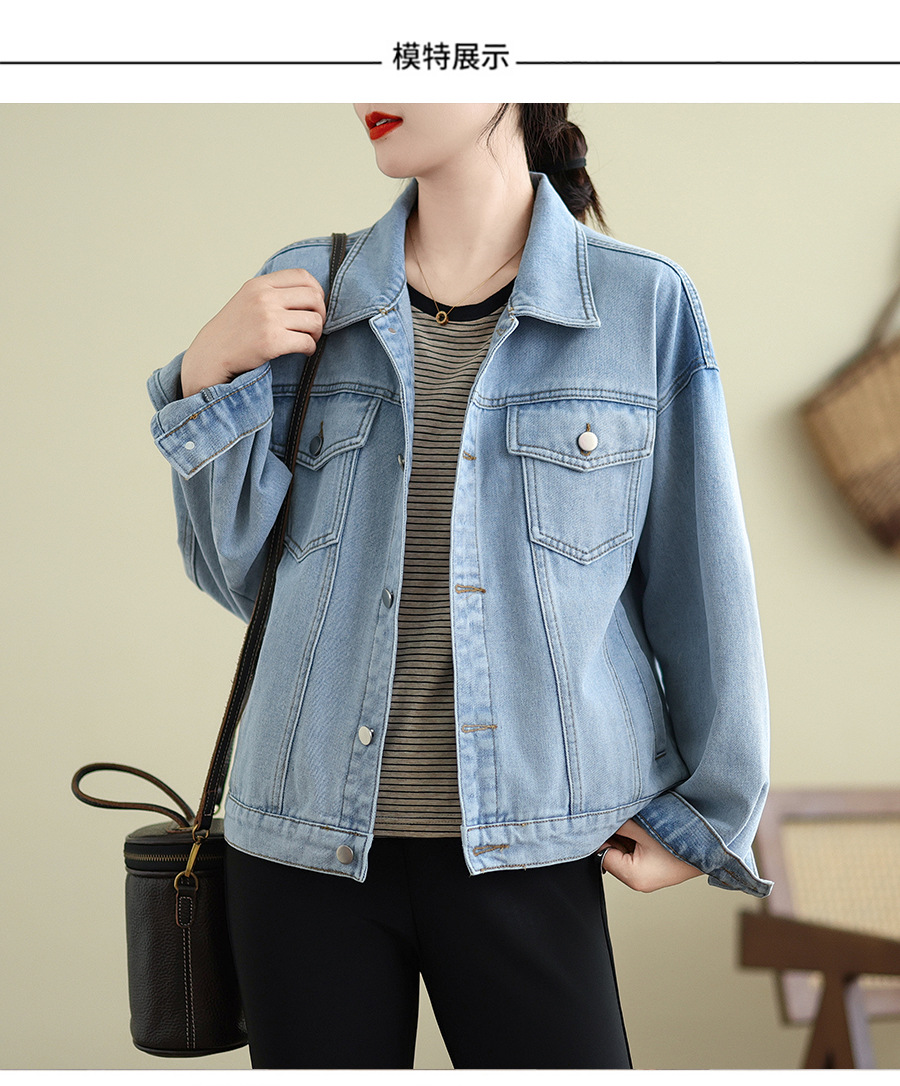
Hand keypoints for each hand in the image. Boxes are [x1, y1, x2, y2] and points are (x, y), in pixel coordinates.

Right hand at [180, 268, 326, 397]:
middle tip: (314, 326)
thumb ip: (273, 292)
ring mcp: (268, 319)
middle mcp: (264, 298)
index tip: (314, 306)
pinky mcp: (272, 341)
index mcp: (260, 285)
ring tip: (308, 339)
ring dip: (316, 333)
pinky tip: (304, 351)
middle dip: (321, 314)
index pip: (302, 276)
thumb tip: (312, 293)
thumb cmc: (234, 330)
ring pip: (314, 321)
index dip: (316, 291)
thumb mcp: (248, 299)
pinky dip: (310, 349)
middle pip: (314, 297)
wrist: (212, 355)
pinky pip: (307, 342)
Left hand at [598, 819, 702, 892]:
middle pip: (611, 855)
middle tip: (618, 818)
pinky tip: (641, 829)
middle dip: (612, 836)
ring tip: (635, 824)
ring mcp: (645, 878)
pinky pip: (633, 855)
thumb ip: (618, 825)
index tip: (602, 820)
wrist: (709, 847)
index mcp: (633, 876)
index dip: (599, 836)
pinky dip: (633, 841)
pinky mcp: (651, 871)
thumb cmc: (680, 841)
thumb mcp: (643, 828)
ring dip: (623, 838)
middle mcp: (637, 882)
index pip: (601, 854)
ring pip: (622, 854)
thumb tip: (600, 819)